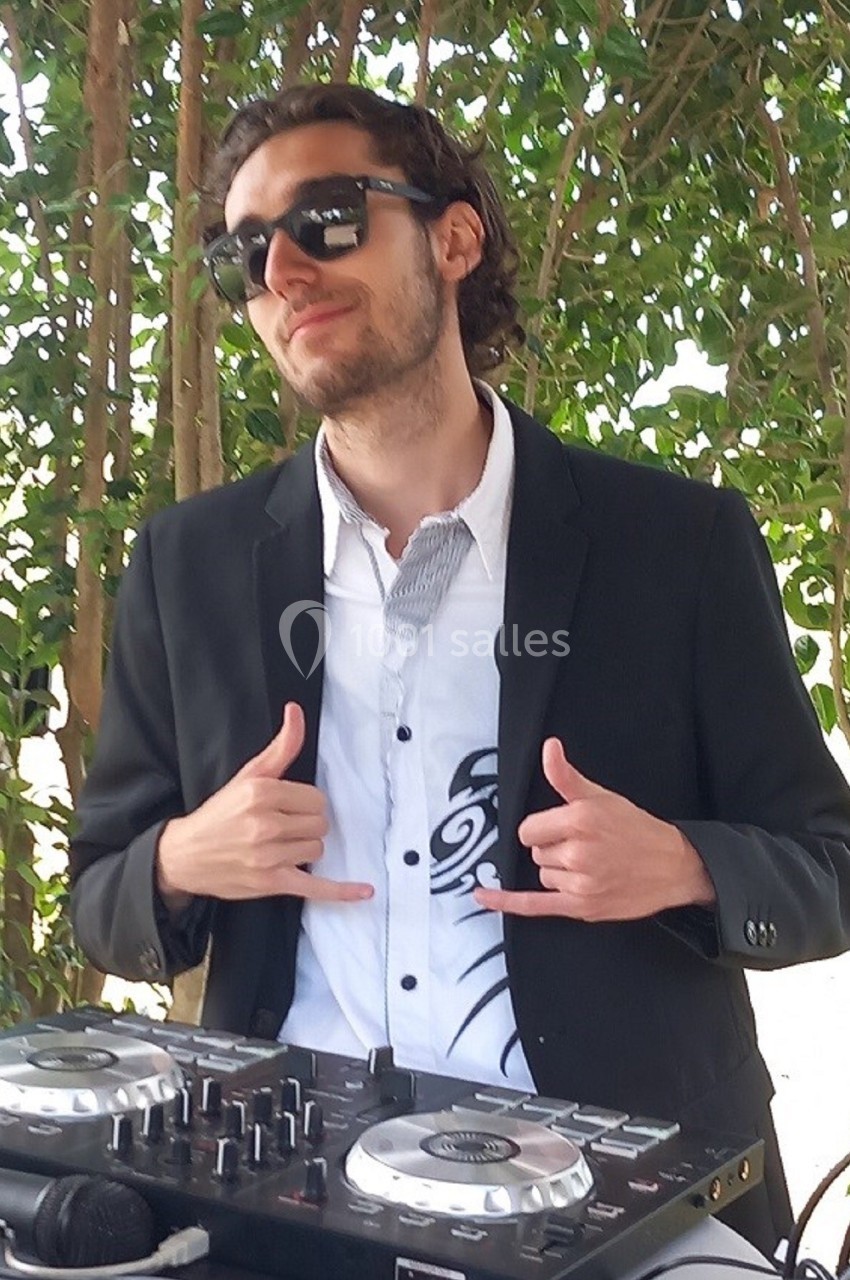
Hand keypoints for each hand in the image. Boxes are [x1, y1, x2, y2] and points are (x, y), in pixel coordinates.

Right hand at [156, 702, 373, 907]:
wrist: (184, 855)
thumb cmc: (219, 814)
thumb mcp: (248, 775)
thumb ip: (281, 746)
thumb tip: (295, 711)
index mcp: (261, 793)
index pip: (316, 798)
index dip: (307, 803)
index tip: (289, 807)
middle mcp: (265, 824)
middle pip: (320, 824)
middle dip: (307, 825)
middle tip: (283, 826)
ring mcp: (268, 856)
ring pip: (317, 850)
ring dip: (305, 848)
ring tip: (280, 846)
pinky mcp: (270, 883)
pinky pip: (316, 887)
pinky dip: (341, 891)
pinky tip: (364, 891)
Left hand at [474, 738, 714, 920]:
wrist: (674, 866)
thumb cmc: (637, 829)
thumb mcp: (601, 796)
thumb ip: (565, 776)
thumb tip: (549, 747)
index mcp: (579, 820)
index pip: (528, 830)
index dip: (542, 829)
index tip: (561, 829)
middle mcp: (578, 852)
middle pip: (536, 853)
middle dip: (554, 849)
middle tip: (586, 847)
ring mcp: (580, 883)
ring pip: (543, 876)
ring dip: (558, 872)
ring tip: (591, 865)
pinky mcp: (582, 908)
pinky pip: (534, 906)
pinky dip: (506, 902)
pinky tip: (482, 895)